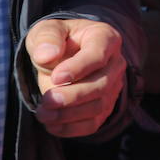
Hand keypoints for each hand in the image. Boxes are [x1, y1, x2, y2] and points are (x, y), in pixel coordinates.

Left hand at [26, 17, 126, 136]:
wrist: (62, 56)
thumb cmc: (57, 41)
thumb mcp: (47, 30)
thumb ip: (46, 38)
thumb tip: (46, 55)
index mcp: (105, 37)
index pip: (98, 55)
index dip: (79, 68)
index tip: (55, 77)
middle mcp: (115, 63)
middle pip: (101, 84)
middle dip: (72, 96)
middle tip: (46, 101)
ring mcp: (113, 87)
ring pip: (98, 106)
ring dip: (69, 115)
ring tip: (43, 114)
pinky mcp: (105, 107)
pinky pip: (93, 123)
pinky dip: (72, 128)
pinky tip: (52, 126)